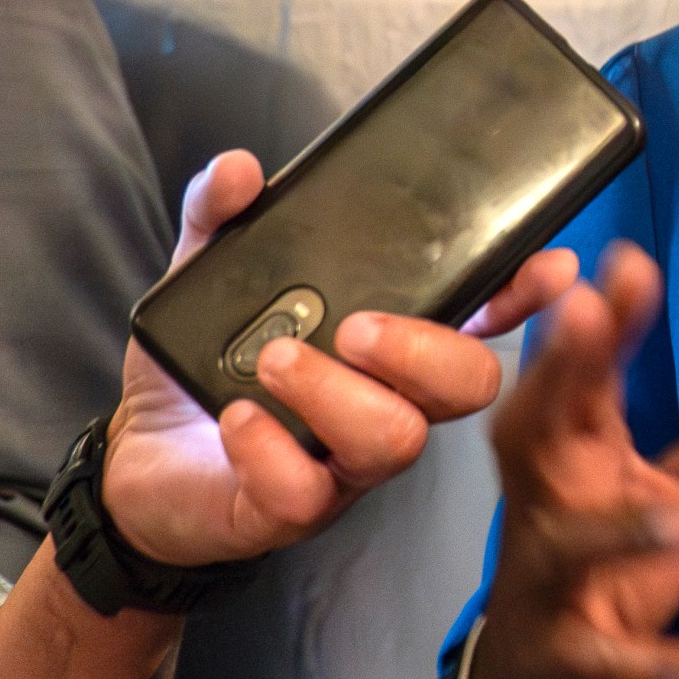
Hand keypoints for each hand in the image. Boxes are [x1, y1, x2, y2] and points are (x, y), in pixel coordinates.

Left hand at [100, 151, 573, 568]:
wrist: (130, 464)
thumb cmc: (200, 373)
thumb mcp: (206, 279)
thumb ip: (223, 217)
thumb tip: (240, 169)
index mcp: (390, 344)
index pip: (482, 315)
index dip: (522, 294)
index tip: (548, 265)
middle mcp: (388, 402)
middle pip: (470, 386)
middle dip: (426, 351)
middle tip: (355, 328)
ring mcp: (347, 462)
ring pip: (396, 440)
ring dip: (335, 393)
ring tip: (274, 361)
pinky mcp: (293, 509)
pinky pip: (307, 491)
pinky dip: (269, 447)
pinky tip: (236, 418)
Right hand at [463, 241, 678, 678]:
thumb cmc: (606, 556)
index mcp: (571, 448)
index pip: (578, 371)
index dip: (597, 318)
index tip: (624, 262)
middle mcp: (547, 500)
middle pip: (536, 430)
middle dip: (559, 371)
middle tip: (584, 317)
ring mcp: (551, 578)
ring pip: (573, 545)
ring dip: (629, 527)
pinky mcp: (569, 656)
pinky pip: (621, 662)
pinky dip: (677, 672)